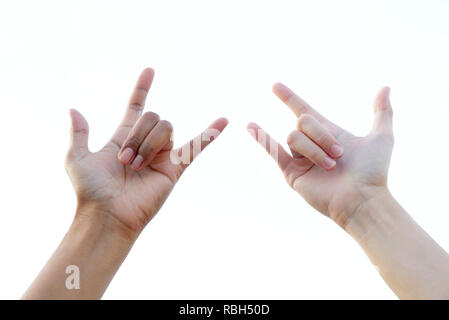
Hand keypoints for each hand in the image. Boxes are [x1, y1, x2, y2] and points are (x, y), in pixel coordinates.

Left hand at [66, 68, 227, 233]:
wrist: (107, 215)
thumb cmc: (90, 191)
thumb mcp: (77, 158)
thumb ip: (80, 133)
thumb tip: (73, 109)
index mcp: (124, 138)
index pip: (136, 107)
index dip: (142, 89)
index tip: (149, 70)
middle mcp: (145, 144)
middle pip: (152, 117)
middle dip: (136, 135)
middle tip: (123, 161)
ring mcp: (162, 155)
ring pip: (166, 127)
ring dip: (147, 144)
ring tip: (136, 167)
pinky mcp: (175, 168)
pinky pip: (196, 146)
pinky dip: (211, 134)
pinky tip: (225, 121)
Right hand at [247, 83, 392, 227]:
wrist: (363, 199)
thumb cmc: (374, 171)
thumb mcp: (381, 137)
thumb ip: (382, 112)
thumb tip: (385, 87)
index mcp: (327, 134)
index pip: (302, 109)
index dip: (289, 97)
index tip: (275, 86)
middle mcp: (311, 144)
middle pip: (302, 122)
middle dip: (322, 135)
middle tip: (339, 154)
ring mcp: (300, 159)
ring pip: (294, 137)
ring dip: (314, 149)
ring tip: (330, 166)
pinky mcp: (291, 173)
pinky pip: (273, 151)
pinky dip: (261, 138)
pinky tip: (250, 126)